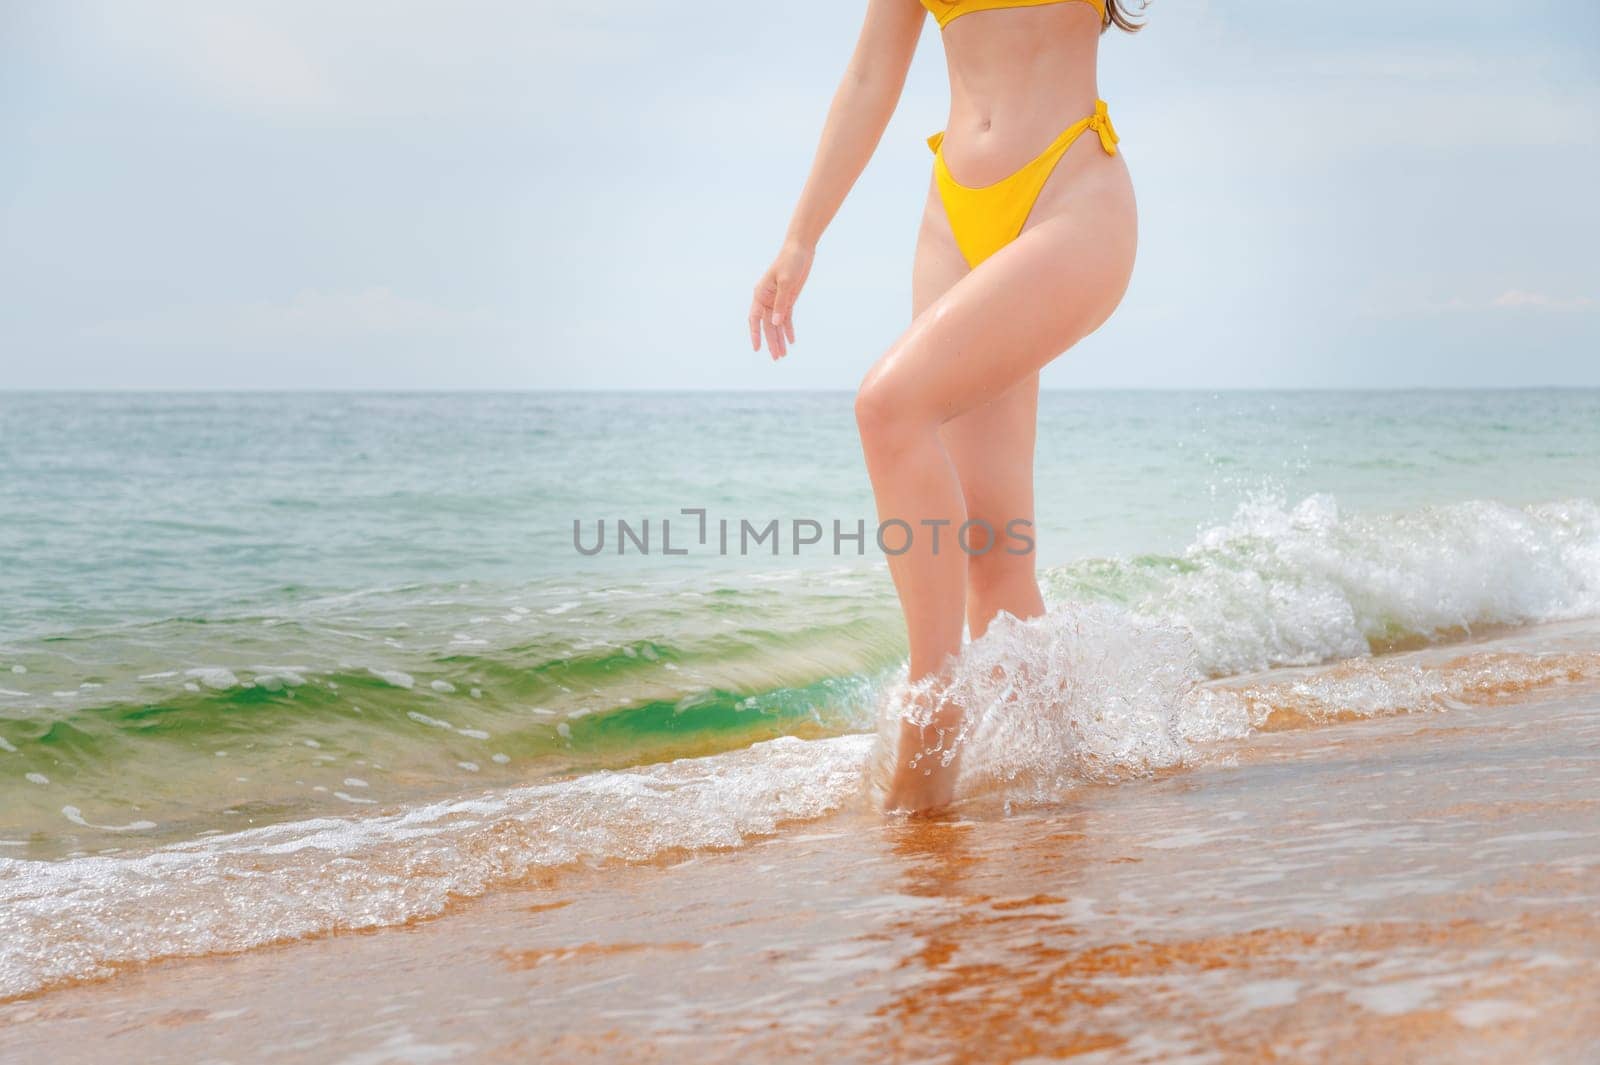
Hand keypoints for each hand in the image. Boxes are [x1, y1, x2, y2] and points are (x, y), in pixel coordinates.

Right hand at [748, 240, 812, 360]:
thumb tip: (776, 323)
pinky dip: (788, 329)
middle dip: (771, 341)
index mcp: (760, 294)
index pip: (755, 318)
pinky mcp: (788, 299)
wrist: (800, 249)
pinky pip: (786, 318)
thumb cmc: (790, 261)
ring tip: (783, 354)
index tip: (756, 348)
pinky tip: (791, 341)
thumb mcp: (786, 282)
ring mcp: (777, 300)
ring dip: (779, 339)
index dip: (755, 334)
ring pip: (777, 324)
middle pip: (767, 325)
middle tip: (776, 357)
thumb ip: (780, 303)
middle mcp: (766, 299)